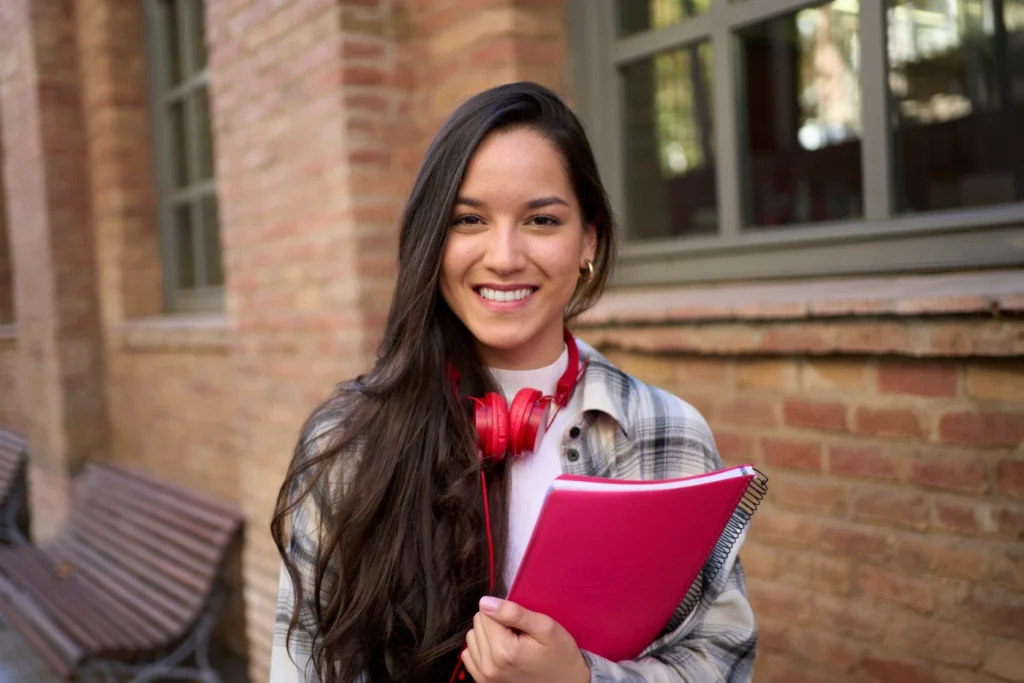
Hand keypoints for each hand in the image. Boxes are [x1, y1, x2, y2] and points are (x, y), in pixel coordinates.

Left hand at [461, 596, 590, 682]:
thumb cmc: (559, 655)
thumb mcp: (545, 628)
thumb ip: (514, 613)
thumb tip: (485, 602)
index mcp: (504, 650)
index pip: (485, 612)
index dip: (504, 613)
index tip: (520, 624)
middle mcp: (489, 666)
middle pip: (478, 624)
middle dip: (496, 623)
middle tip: (518, 634)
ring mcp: (485, 677)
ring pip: (472, 638)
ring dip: (488, 636)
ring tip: (510, 643)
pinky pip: (469, 655)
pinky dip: (482, 649)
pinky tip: (499, 652)